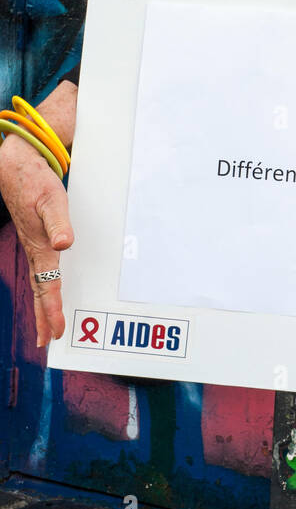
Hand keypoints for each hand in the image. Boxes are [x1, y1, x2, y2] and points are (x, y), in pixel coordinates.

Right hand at [0, 134, 70, 347]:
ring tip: (46, 326)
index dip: (51, 310)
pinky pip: (41, 270)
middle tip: (47, 341)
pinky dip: (44, 286)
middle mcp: (36, 250)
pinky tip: (48, 291)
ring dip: (43, 305)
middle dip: (43, 316)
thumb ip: (59, 222)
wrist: (17, 167)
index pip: (46, 286)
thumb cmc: (36, 183)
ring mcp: (35, 245)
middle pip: (39, 290)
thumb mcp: (52, 200)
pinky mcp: (37, 238)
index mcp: (39, 246)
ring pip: (39, 282)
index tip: (56, 332)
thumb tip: (65, 243)